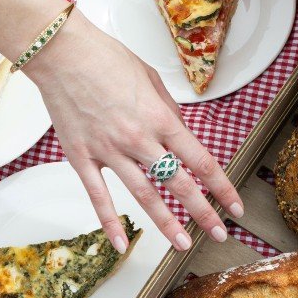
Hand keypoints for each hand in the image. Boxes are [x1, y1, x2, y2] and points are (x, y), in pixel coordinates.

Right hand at [23, 11, 242, 251]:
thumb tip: (179, 133)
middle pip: (178, 184)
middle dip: (203, 212)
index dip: (222, 187)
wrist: (62, 53)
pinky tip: (121, 245)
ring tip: (182, 244)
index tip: (235, 206)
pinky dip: (110, 222)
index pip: (201, 161)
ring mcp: (109, 151)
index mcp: (160, 118)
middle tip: (218, 233)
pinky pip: (98, 196)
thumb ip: (169, 111)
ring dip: (166, 224)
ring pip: (144, 196)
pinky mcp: (82, 157)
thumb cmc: (107, 58)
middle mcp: (139, 139)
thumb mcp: (151, 78)